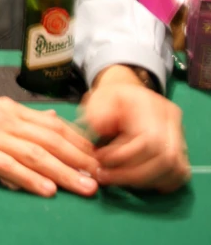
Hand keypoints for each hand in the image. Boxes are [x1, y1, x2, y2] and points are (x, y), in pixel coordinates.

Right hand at [0, 58, 98, 197]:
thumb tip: (53, 121)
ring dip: (63, 171)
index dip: (79, 144)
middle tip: (103, 178)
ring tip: (84, 187)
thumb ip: (22, 116)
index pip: (53, 127)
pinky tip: (45, 188)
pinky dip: (28, 177)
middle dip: (80, 160)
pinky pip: (6, 165)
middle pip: (50, 141)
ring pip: (34, 153)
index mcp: (11, 110)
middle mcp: (6, 120)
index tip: (99, 160)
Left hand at [83, 68, 190, 192]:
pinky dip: (157, 182)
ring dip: (144, 181)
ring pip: (174, 170)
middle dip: (133, 174)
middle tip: (106, 175)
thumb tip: (102, 129)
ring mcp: (180, 135)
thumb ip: (97, 113)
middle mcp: (171, 120)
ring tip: (117, 178)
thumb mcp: (97, 99)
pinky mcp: (181, 150)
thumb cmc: (109, 100)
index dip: (124, 156)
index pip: (149, 139)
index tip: (100, 159)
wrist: (125, 95)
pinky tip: (136, 181)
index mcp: (151, 104)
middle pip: (165, 159)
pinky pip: (178, 174)